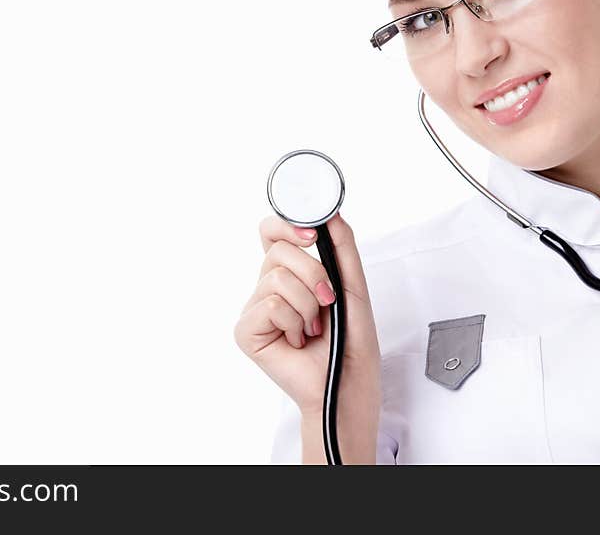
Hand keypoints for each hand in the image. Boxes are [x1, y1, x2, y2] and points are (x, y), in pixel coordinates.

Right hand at [234, 213, 381, 459]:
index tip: (312, 234)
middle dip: (313, 273)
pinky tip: (297, 341)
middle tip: (327, 301)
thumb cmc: (351, 343)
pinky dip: (294, 321)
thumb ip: (342, 249)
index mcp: (289, 275)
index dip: (285, 225)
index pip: (272, 234)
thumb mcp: (352, 287)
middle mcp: (267, 288)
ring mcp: (254, 309)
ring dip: (307, 305)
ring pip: (276, 277)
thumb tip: (332, 216)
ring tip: (312, 328)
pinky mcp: (247, 331)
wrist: (348, 384)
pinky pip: (270, 303)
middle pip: (277, 251)